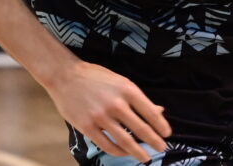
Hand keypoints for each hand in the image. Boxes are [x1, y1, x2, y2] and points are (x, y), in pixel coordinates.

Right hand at [45, 63, 171, 161]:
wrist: (65, 76)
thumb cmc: (95, 77)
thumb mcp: (121, 82)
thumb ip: (138, 99)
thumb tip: (159, 111)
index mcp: (127, 90)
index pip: (150, 112)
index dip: (161, 126)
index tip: (167, 134)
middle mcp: (117, 104)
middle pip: (141, 129)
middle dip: (154, 141)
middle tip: (161, 149)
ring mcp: (101, 117)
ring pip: (125, 140)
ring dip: (138, 152)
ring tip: (146, 158)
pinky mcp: (87, 126)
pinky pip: (107, 144)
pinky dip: (118, 152)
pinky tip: (125, 153)